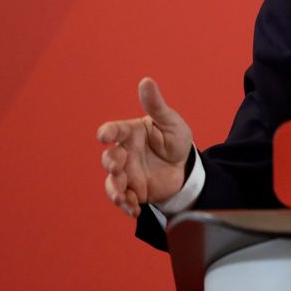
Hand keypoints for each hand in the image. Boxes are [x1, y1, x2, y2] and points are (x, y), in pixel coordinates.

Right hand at [97, 78, 192, 217]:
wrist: (187, 167)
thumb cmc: (175, 139)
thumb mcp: (170, 121)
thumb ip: (156, 105)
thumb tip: (146, 81)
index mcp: (130, 133)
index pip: (114, 130)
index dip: (107, 132)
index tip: (104, 135)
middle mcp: (124, 153)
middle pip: (109, 158)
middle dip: (110, 162)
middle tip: (118, 165)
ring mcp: (127, 173)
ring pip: (112, 182)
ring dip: (114, 189)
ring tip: (123, 196)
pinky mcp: (134, 190)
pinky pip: (124, 199)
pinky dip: (126, 205)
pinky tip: (134, 209)